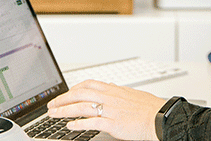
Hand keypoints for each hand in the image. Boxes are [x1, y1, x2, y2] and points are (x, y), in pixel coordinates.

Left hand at [47, 79, 165, 139]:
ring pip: (82, 106)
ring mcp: (110, 110)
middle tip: (52, 104)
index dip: (73, 88)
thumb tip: (111, 86)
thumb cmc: (148, 107)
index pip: (88, 84)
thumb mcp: (131, 94)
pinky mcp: (112, 123)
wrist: (159, 117)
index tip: (65, 94)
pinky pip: (91, 122)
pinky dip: (78, 123)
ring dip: (65, 110)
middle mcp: (110, 97)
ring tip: (54, 114)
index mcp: (113, 89)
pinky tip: (70, 125)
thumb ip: (118, 91)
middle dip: (64, 98)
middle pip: (81, 93)